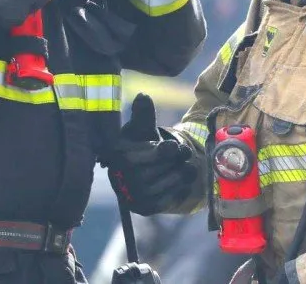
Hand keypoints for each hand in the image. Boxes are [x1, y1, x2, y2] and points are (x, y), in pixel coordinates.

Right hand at [104, 94, 200, 215]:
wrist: (137, 172)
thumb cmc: (139, 145)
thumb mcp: (141, 128)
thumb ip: (143, 114)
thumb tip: (143, 96)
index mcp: (119, 154)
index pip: (149, 154)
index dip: (166, 150)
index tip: (175, 146)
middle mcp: (122, 176)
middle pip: (162, 168)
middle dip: (177, 159)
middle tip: (185, 152)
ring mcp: (132, 195)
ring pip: (169, 183)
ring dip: (182, 173)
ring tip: (186, 165)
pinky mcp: (144, 208)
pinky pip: (170, 198)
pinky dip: (181, 188)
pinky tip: (182, 179)